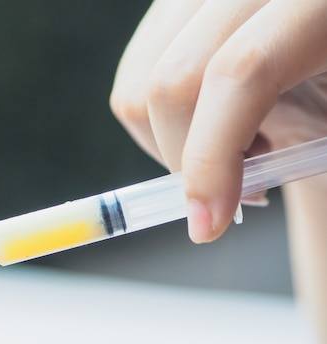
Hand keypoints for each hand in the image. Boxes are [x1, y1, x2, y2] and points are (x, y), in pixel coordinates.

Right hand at [110, 0, 326, 241]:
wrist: (322, 55)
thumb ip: (291, 158)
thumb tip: (207, 214)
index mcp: (312, 5)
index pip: (240, 70)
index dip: (213, 157)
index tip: (208, 225)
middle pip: (173, 80)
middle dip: (187, 160)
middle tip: (229, 192)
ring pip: (139, 83)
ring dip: (170, 144)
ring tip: (233, 146)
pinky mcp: (171, 8)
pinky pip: (132, 78)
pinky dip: (156, 124)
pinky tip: (210, 120)